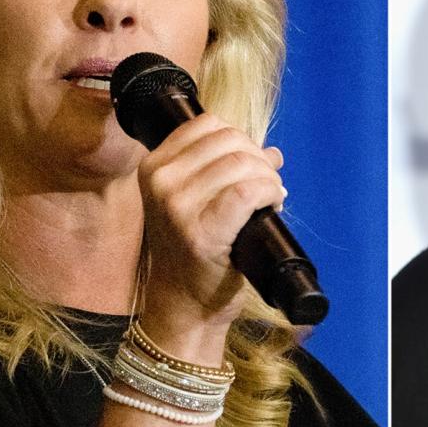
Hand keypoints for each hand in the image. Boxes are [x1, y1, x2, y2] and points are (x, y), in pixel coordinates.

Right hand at [137, 113, 285, 346]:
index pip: (208, 124)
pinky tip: (274, 203)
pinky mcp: (202, 231)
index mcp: (154, 166)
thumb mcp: (192, 200)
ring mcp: (178, 207)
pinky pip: (247, 192)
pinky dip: (269, 192)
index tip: (251, 162)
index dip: (241, 138)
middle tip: (268, 183)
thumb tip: (271, 151)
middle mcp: (162, 182)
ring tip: (271, 196)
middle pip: (230, 141)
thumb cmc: (192, 250)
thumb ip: (222, 170)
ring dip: (268, 177)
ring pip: (241, 164)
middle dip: (259, 159)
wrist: (183, 302)